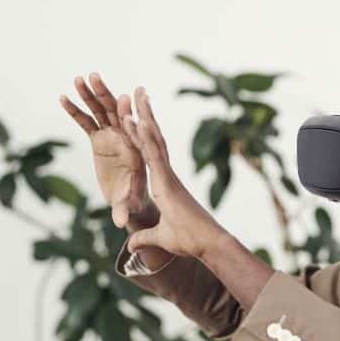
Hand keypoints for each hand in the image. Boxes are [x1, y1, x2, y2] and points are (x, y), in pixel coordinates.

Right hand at [60, 73, 155, 228]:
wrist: (131, 199)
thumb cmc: (135, 201)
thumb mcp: (130, 204)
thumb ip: (124, 209)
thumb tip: (120, 223)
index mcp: (138, 150)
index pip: (136, 130)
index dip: (129, 116)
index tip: (124, 100)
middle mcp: (126, 138)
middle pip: (117, 113)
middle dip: (106, 95)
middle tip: (96, 78)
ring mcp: (112, 136)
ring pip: (101, 111)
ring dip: (91, 94)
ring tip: (79, 78)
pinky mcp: (100, 139)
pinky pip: (87, 122)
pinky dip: (76, 110)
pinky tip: (63, 97)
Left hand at [117, 87, 228, 258]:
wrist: (207, 244)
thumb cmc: (190, 241)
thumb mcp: (160, 239)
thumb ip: (145, 238)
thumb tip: (132, 246)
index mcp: (165, 184)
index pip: (150, 154)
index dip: (143, 135)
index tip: (136, 116)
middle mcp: (167, 175)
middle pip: (153, 139)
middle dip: (145, 115)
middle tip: (138, 94)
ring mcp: (167, 176)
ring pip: (153, 141)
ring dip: (143, 117)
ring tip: (135, 96)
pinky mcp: (167, 182)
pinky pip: (153, 156)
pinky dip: (144, 138)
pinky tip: (136, 120)